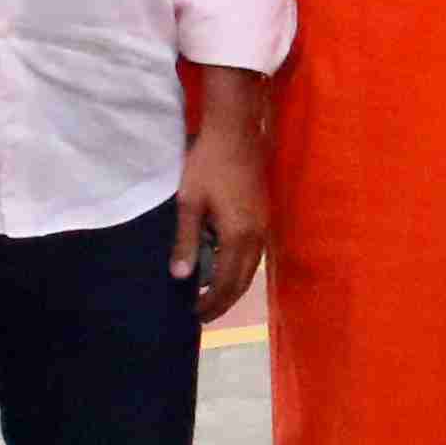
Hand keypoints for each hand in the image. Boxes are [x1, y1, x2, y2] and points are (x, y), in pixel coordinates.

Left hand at [171, 105, 270, 323]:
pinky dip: (241, 268)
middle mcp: (257, 235)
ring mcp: (264, 224)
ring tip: (215, 295)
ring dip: (234, 285)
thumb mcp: (189, 202)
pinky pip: (255, 252)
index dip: (212, 301)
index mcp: (238, 235)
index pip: (227, 282)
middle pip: (243, 280)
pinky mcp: (264, 213)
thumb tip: (181, 277)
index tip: (195, 314)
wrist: (235, 130)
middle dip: (225, 300)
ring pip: (252, 267)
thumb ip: (186, 241)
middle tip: (204, 314)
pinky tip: (227, 266)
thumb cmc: (207, 163)